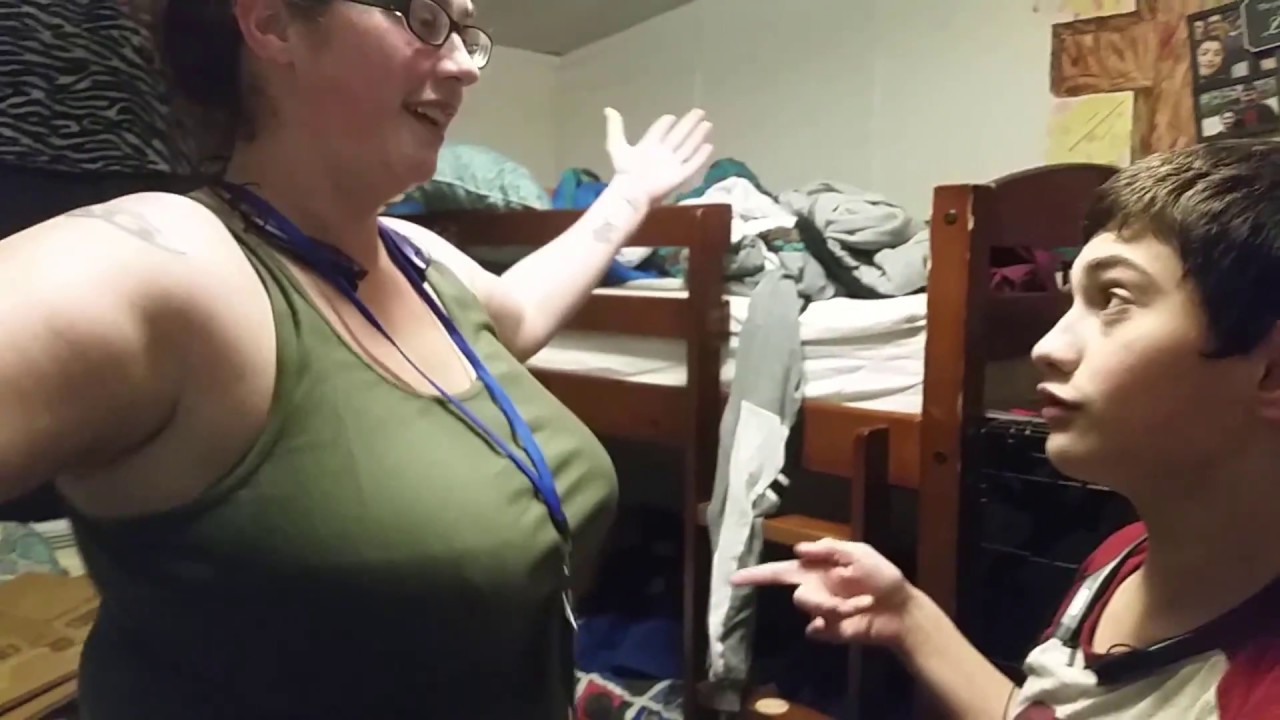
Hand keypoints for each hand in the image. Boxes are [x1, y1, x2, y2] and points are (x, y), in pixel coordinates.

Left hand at [604, 108, 713, 205]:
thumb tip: (608, 109)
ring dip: (697, 136)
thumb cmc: (624, 171)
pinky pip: (692, 164)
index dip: (665, 123)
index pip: (659, 131)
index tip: (671, 116)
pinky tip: (709, 146)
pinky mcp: (680, 175)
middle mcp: (663, 153)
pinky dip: (701, 156)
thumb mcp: (616, 145)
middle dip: (688, 124)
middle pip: (679, 135)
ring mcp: (672, 164)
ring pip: (688, 147)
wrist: (632, 192)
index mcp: (649, 146)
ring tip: (707, 124)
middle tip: (699, 111)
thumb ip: (615, 128)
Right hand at [731, 538, 913, 646]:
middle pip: (797, 596)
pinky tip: (853, 619)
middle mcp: (813, 590)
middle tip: (849, 595)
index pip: (778, 571)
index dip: (755, 574)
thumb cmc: (881, 576)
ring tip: (863, 603)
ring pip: (811, 611)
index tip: (733, 578)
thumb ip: (829, 549)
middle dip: (822, 598)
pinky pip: (818, 630)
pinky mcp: (828, 632)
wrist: (901, 610)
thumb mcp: (860, 553)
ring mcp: (820, 613)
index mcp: (815, 570)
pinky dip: (836, 624)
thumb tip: (797, 550)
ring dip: (839, 607)